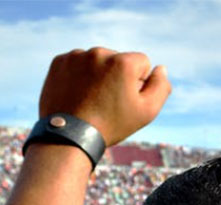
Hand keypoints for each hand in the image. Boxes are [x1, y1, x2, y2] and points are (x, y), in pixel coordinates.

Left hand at [38, 47, 170, 146]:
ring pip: (97, 61)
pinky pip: (77, 63)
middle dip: (117, 76)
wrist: (70, 135)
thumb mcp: (147, 111)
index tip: (125, 99)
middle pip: (118, 60)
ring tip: (92, 99)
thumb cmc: (112, 125)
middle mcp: (99, 53)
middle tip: (107, 102)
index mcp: (123, 62)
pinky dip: (79, 75)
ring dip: (98, 75)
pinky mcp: (59, 61)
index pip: (142, 62)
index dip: (139, 83)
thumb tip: (160, 68)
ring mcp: (76, 56)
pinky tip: (78, 93)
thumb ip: (161, 86)